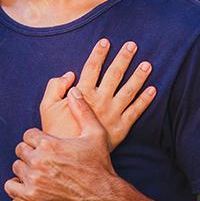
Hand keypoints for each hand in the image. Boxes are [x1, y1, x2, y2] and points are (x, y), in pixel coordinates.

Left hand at [6, 89, 129, 200]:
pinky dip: (16, 185)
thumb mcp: (95, 134)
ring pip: (16, 167)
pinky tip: (28, 183)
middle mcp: (39, 160)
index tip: (46, 144)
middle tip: (43, 157)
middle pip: (20, 149)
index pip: (28, 134)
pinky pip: (11, 187)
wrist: (103, 197)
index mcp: (49, 143)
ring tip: (39, 170)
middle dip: (30, 151)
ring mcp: (34, 180)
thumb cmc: (100, 164)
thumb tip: (73, 90)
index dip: (37, 138)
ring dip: (25, 168)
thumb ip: (82, 110)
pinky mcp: (32, 197)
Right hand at [41, 38, 155, 149]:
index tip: (105, 41)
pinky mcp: (121, 128)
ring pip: (129, 90)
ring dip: (139, 76)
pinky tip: (153, 90)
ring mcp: (113, 114)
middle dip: (124, 58)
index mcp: (83, 94)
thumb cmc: (56, 132)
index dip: (99, 53)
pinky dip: (145, 100)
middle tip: (132, 45)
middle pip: (114, 74)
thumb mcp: (46, 107)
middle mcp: (100, 100)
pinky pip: (136, 111)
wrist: (69, 159)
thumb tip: (69, 74)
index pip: (92, 67)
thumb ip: (54, 87)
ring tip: (148, 64)